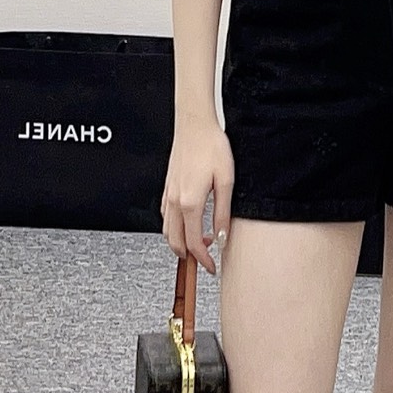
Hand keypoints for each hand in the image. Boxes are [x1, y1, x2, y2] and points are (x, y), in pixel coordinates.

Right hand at [161, 117, 233, 275]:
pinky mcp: (167, 187)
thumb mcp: (226, 181)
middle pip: (175, 242)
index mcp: (190, 202)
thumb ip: (223, 212)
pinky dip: (174, 228)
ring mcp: (169, 194)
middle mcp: (175, 201)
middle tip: (204, 260)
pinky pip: (166, 216)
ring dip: (179, 242)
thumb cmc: (211, 146)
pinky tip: (186, 223)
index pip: (193, 243)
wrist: (195, 124)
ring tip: (198, 243)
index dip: (202, 260)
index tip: (211, 267)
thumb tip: (221, 236)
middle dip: (188, 257)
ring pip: (167, 231)